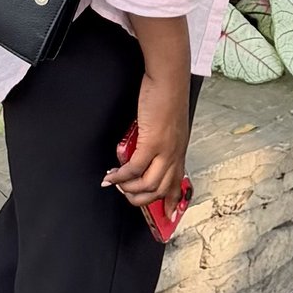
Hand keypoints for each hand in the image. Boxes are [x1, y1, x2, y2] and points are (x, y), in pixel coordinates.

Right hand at [107, 68, 191, 209]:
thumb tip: (140, 151)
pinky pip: (135, 168)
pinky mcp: (153, 143)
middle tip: (126, 196)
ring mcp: (165, 150)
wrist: (169, 79)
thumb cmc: (166, 95)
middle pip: (161, 189)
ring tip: (117, 184)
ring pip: (149, 185)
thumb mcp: (166, 123)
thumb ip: (158, 139)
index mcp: (179, 149)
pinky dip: (122, 175)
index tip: (166, 214)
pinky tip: (113, 174)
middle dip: (142, 199)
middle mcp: (175, 153)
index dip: (170, 201)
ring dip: (130, 189)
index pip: (178, 182)